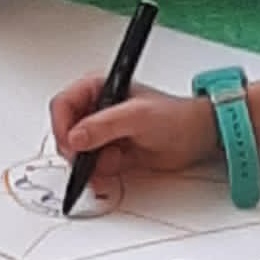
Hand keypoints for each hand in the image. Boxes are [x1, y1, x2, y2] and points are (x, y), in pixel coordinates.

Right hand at [50, 77, 218, 175]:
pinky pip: (92, 166)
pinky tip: (116, 166)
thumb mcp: (138, 116)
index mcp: (99, 88)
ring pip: (77, 153)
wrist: (197, 137)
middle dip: (77, 149)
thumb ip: (104, 125)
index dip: (62, 126)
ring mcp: (103, 132)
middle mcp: (97, 109)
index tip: (72, 144)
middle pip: (66, 131)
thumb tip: (76, 137)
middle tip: (90, 158)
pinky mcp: (110, 151)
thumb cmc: (175, 116)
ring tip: (114, 159)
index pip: (63, 104)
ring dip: (91, 162)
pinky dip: (99, 171)